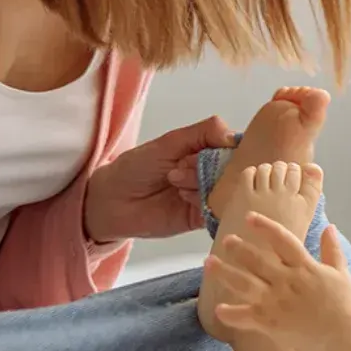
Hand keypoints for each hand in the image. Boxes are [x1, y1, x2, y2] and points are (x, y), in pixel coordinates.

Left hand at [84, 115, 235, 242]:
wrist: (113, 200)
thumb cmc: (138, 167)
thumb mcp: (171, 141)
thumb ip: (204, 133)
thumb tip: (233, 137)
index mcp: (208, 151)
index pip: (236, 147)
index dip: (230, 147)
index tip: (215, 148)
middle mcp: (212, 173)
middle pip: (234, 169)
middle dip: (210, 165)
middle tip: (181, 166)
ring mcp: (209, 195)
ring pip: (226, 189)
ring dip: (201, 183)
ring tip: (174, 181)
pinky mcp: (203, 217)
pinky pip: (218, 210)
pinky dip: (203, 200)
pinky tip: (183, 197)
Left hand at [207, 218, 350, 350]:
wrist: (341, 340)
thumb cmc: (343, 307)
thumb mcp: (341, 274)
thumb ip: (332, 250)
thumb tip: (329, 227)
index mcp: (305, 268)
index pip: (282, 240)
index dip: (265, 226)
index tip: (250, 217)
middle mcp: (288, 282)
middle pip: (257, 260)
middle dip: (239, 249)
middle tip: (226, 240)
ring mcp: (276, 303)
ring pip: (244, 284)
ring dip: (225, 273)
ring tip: (209, 263)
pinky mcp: (270, 323)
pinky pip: (245, 317)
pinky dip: (231, 314)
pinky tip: (218, 308)